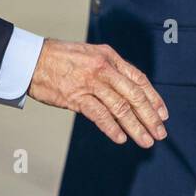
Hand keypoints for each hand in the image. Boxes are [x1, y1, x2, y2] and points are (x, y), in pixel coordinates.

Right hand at [27, 39, 167, 146]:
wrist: (32, 59)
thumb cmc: (62, 59)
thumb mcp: (92, 55)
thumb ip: (110, 70)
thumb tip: (129, 91)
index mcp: (110, 57)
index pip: (139, 79)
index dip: (154, 98)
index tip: (163, 114)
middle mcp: (104, 68)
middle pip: (134, 95)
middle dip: (150, 117)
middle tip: (160, 133)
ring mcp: (90, 82)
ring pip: (120, 107)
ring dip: (135, 127)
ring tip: (146, 141)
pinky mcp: (76, 96)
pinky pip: (99, 115)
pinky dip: (112, 128)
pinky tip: (121, 138)